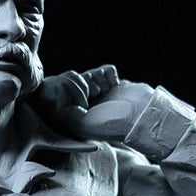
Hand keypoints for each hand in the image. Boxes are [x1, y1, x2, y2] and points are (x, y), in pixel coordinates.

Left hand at [33, 64, 152, 143]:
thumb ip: (65, 113)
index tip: (79, 100)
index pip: (62, 95)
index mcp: (78, 117)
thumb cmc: (112, 124)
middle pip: (73, 82)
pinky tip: (114, 84)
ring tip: (104, 89)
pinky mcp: (114, 85)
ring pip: (88, 75)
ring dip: (95, 78)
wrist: (141, 116)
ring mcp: (101, 94)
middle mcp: (88, 106)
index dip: (67, 92)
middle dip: (81, 83)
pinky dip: (108, 74)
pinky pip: (104, 70)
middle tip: (92, 93)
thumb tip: (54, 100)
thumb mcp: (83, 124)